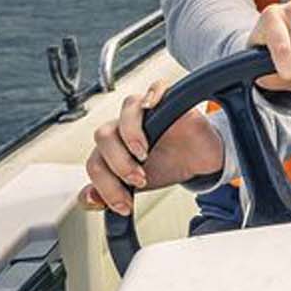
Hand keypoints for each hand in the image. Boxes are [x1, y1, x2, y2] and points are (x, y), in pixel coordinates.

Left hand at [79, 78, 222, 214]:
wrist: (200, 159)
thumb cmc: (168, 165)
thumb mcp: (137, 187)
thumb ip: (110, 194)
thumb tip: (90, 199)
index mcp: (112, 148)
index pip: (95, 161)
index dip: (106, 185)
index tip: (124, 203)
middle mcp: (125, 126)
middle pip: (103, 135)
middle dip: (117, 163)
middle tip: (137, 179)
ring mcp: (146, 111)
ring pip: (126, 111)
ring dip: (130, 135)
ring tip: (143, 155)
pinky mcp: (169, 100)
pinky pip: (156, 87)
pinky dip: (152, 95)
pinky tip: (152, 108)